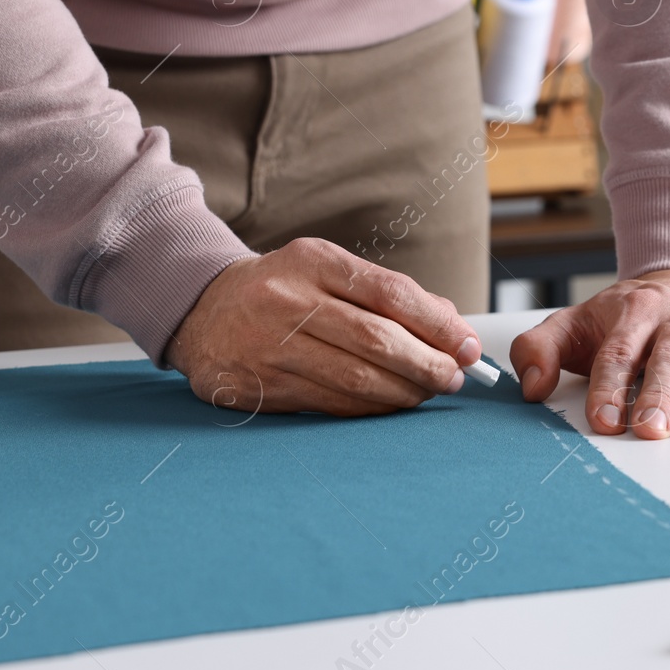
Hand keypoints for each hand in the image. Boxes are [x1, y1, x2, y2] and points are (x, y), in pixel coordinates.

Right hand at [166, 237, 481, 416]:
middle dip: (427, 363)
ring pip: (355, 378)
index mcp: (314, 262)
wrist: (201, 308)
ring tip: (428, 392)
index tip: (468, 345)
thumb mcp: (327, 269)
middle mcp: (290, 300)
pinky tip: (390, 405)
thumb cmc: (282, 288)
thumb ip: (386, 292)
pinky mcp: (260, 385)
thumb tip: (450, 324)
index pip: (389, 293)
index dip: (437, 324)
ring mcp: (271, 345)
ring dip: (404, 392)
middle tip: (455, 377)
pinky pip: (329, 403)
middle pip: (376, 339)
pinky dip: (369, 408)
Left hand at [510, 270, 669, 439]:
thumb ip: (541, 350)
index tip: (602, 420)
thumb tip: (530, 387)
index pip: (619, 353)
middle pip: (669, 360)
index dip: (609, 387)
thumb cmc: (628, 318)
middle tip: (649, 430)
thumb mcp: (576, 325)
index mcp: (636, 311)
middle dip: (658, 396)